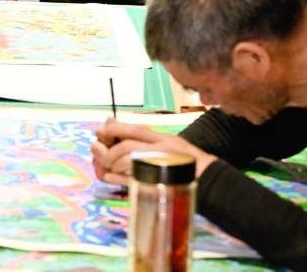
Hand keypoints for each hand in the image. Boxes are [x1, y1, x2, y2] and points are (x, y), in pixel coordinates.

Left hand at [91, 119, 213, 186]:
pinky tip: (107, 176)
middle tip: (97, 150)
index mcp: (164, 139)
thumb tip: (112, 123)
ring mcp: (159, 168)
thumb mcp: (168, 141)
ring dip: (112, 164)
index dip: (115, 128)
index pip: (136, 130)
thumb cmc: (185, 159)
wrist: (209, 180)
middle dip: (109, 150)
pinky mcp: (156, 184)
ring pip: (129, 163)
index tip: (100, 130)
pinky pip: (131, 180)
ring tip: (106, 165)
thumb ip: (143, 135)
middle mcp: (162, 152)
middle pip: (128, 146)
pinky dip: (115, 178)